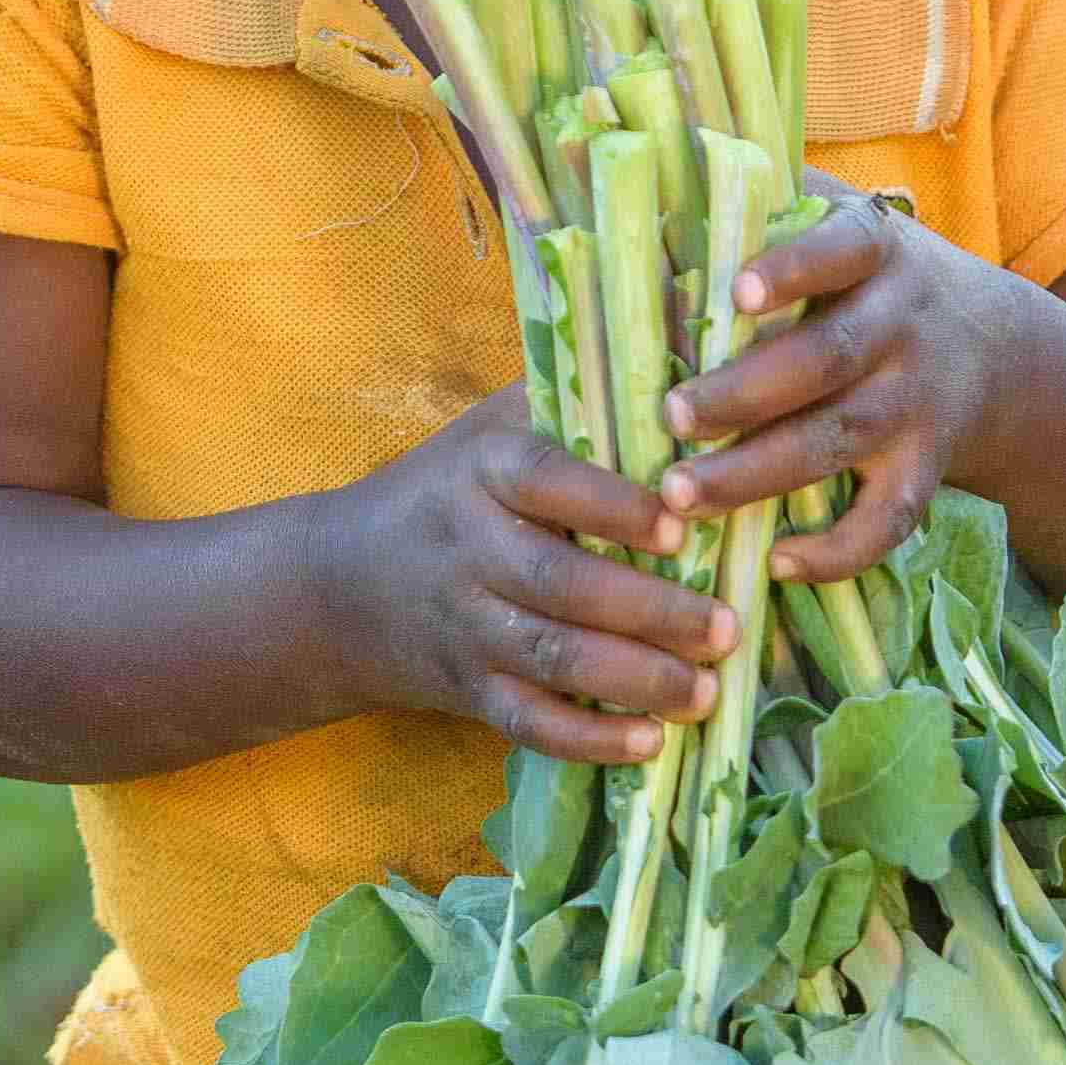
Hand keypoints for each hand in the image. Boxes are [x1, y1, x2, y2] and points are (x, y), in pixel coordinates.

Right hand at [314, 385, 733, 764]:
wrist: (341, 585)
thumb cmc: (454, 488)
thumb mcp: (501, 421)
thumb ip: (589, 387)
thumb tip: (702, 318)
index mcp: (484, 470)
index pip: (546, 481)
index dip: (611, 505)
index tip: (679, 522)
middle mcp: (469, 548)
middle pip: (557, 584)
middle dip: (646, 611)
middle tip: (724, 627)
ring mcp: (465, 625)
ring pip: (549, 658)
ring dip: (631, 680)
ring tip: (705, 692)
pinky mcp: (468, 688)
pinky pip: (526, 722)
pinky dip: (587, 740)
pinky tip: (647, 745)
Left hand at [663, 179, 1015, 578]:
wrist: (990, 348)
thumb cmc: (862, 282)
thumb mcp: (832, 224)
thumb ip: (753, 203)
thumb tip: (618, 159)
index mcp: (875, 251)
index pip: (840, 251)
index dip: (793, 271)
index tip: (736, 295)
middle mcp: (903, 324)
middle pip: (825, 362)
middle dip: (745, 395)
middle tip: (670, 418)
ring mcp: (920, 403)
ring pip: (840, 442)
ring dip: (758, 475)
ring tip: (681, 496)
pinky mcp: (928, 470)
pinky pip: (889, 521)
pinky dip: (836, 551)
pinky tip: (773, 563)